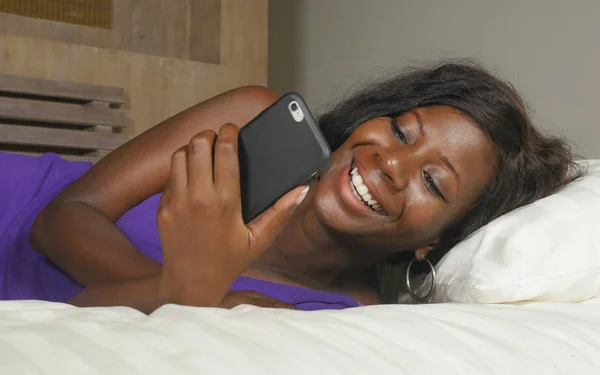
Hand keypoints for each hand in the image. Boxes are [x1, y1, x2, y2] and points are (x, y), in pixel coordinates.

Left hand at [156, 124, 307, 306]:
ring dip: (192, 150)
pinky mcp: (163, 208)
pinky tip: (192, 179)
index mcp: (225, 201)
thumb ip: (281, 212)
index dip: (229, 132)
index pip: (224, 151)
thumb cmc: (229, 261)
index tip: (233, 129)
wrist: (192, 283)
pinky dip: (181, 170)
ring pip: (180, 155)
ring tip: (203, 156)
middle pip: (198, 144)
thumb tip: (302, 188)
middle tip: (218, 139)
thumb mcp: (259, 238)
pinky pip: (170, 177)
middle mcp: (198, 198)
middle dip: (209, 135)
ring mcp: (176, 202)